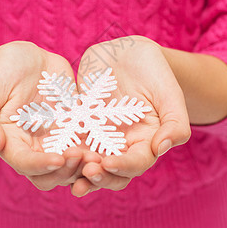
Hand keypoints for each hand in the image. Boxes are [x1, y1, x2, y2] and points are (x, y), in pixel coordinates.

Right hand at [0, 41, 90, 190]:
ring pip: (71, 168)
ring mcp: (56, 141)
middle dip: (67, 171)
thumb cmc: (4, 71)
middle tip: (83, 156)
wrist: (28, 59)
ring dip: (84, 167)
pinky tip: (110, 145)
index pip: (24, 164)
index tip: (58, 158)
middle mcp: (33, 148)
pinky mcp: (75, 131)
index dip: (40, 165)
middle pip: (50, 175)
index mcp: (10, 142)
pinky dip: (98, 151)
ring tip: (99, 155)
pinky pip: (88, 147)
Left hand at [70, 36, 190, 195]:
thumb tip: (162, 148)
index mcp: (146, 141)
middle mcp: (122, 144)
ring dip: (76, 169)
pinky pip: (69, 140)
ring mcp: (99, 136)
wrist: (128, 52)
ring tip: (65, 168)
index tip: (109, 164)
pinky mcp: (80, 124)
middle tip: (86, 172)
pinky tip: (51, 150)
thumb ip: (175, 122)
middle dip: (99, 176)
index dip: (124, 167)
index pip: (137, 163)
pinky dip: (61, 148)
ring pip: (87, 161)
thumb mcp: (170, 93)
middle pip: (111, 172)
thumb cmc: (155, 71)